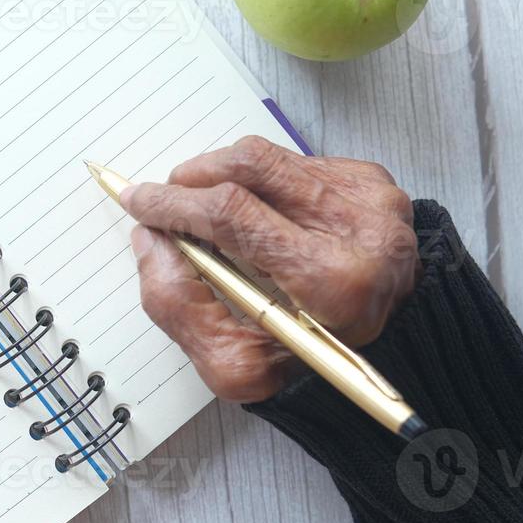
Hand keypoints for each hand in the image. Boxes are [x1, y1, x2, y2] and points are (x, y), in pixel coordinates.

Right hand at [121, 136, 418, 402]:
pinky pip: (297, 162)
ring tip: (206, 208)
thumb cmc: (310, 364)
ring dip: (224, 175)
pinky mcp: (374, 182)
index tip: (140, 202)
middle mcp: (363, 228)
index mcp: (334, 280)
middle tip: (165, 200)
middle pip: (251, 166)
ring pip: (271, 157)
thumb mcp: (236, 365)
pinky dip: (263, 181)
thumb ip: (179, 305)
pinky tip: (260, 213)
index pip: (234, 213)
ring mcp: (374, 198)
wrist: (382, 349)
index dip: (175, 204)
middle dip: (193, 178)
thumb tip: (150, 240)